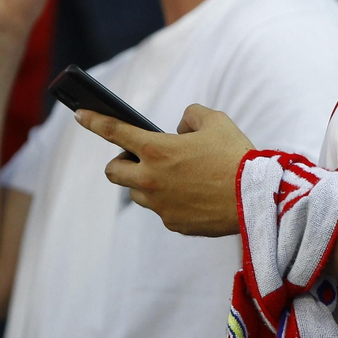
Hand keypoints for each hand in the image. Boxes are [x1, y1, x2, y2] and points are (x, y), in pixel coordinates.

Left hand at [75, 104, 255, 236]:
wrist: (257, 199)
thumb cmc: (237, 157)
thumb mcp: (216, 121)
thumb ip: (191, 116)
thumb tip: (180, 129)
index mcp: (157, 149)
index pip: (114, 131)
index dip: (94, 120)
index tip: (80, 115)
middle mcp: (151, 179)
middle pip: (114, 172)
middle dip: (123, 163)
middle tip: (142, 158)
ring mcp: (160, 205)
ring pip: (138, 193)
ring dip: (147, 183)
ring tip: (175, 177)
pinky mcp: (173, 223)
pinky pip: (162, 210)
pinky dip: (170, 201)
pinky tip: (194, 195)